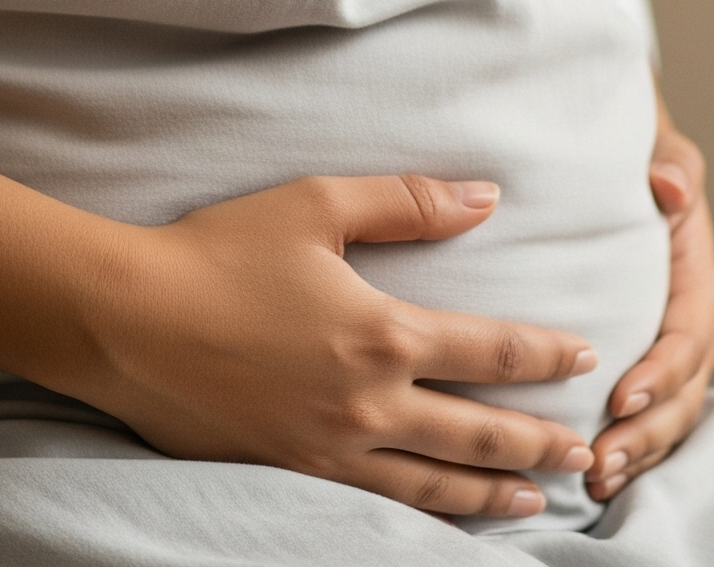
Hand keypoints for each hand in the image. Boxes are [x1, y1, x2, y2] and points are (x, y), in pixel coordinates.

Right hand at [77, 174, 599, 518]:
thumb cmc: (220, 250)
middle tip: (584, 452)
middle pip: (478, 433)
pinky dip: (425, 514)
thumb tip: (487, 198)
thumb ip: (409, 202)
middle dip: (537, 443)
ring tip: (534, 503)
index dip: (545, 355)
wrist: (128, 320)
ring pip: (434, 484)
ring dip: (493, 493)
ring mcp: (330, 451)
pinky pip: (378, 506)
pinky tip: (441, 515)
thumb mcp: (317, 204)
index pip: (491, 350)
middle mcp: (368, 405)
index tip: (585, 356)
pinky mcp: (292, 474)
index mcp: (382, 333)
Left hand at [587, 113, 713, 501]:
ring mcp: (673, 351)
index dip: (659, 371)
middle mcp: (692, 323)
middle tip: (602, 458)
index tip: (619, 395)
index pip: (687, 334)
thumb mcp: (660, 150)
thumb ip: (672, 167)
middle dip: (647, 431)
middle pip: (682, 392)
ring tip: (596, 478)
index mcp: (696, 277)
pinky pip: (651, 418)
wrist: (625, 164)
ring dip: (639, 452)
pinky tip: (596, 478)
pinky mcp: (650, 367)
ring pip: (669, 416)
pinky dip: (632, 451)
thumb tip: (670, 187)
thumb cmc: (638, 157)